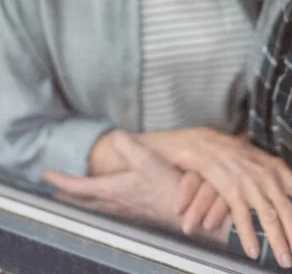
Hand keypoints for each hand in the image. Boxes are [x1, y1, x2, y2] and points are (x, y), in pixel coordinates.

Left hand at [45, 132, 181, 224]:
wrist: (188, 212)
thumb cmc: (168, 188)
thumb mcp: (148, 160)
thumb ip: (130, 145)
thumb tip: (116, 135)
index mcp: (113, 189)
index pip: (78, 188)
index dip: (61, 181)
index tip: (47, 176)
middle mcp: (116, 202)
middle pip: (83, 201)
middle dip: (67, 195)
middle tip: (55, 191)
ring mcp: (126, 209)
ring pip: (95, 206)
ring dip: (82, 201)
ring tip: (75, 197)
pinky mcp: (137, 212)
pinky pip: (108, 209)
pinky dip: (98, 204)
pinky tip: (107, 201)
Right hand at [139, 128, 291, 267]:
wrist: (206, 144)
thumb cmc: (236, 156)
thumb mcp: (262, 162)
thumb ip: (278, 180)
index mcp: (277, 168)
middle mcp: (266, 175)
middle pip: (286, 209)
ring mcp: (249, 182)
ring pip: (268, 216)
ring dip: (278, 241)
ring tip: (285, 261)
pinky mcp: (230, 188)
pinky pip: (242, 216)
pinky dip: (248, 235)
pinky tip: (254, 251)